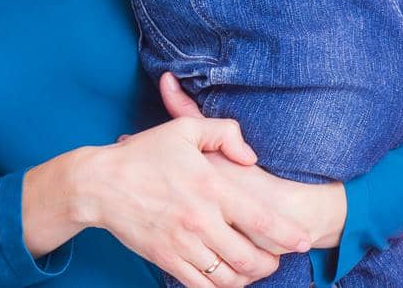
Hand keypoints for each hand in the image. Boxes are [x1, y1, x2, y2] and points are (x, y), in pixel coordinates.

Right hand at [73, 79, 312, 287]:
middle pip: (250, 258)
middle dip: (270, 264)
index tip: (302, 241)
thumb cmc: (143, 155)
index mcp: (210, 187)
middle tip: (275, 259)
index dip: (288, 236)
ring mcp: (182, 244)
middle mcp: (200, 220)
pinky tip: (224, 277)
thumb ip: (224, 133)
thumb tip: (250, 156)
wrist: (100, 184)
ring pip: (228, 277)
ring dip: (247, 278)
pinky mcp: (166, 260)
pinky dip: (219, 287)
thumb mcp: (184, 130)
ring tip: (251, 269)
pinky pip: (202, 286)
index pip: (261, 220)